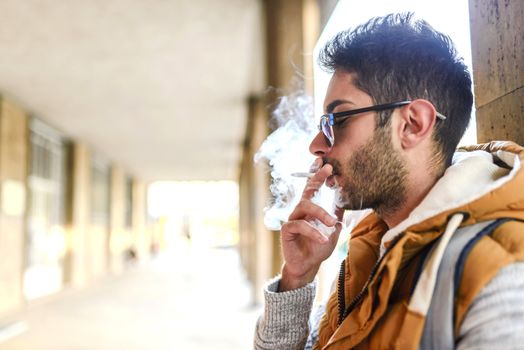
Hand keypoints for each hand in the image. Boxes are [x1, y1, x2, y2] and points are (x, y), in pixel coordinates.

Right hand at [279, 160, 343, 290]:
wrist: (308, 266)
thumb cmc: (319, 247)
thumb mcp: (333, 230)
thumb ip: (336, 215)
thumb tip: (345, 199)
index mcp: (310, 209)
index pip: (313, 188)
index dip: (317, 175)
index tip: (325, 163)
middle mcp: (300, 211)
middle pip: (307, 192)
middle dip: (317, 179)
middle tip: (329, 172)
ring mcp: (292, 219)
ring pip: (304, 207)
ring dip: (320, 213)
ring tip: (331, 223)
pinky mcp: (287, 230)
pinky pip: (299, 225)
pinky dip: (313, 232)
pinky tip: (323, 239)